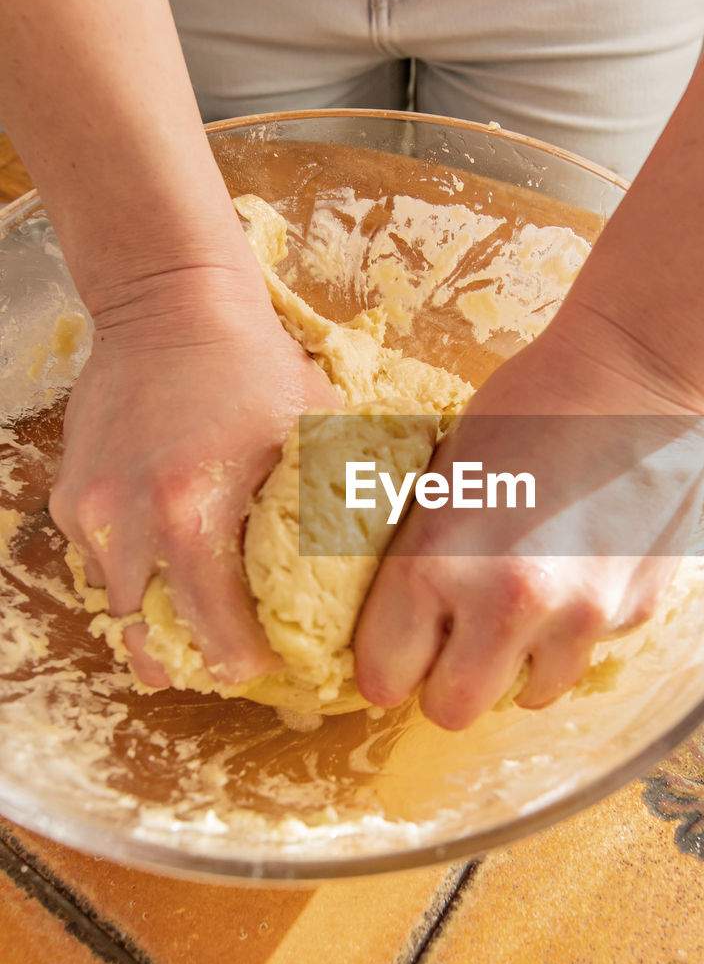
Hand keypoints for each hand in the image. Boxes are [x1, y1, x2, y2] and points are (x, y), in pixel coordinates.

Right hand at [50, 262, 338, 686]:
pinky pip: (99, 568)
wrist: (169, 302)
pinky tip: (170, 551)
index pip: (218, 644)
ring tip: (204, 605)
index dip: (253, 662)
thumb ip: (339, 512)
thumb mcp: (315, 435)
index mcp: (191, 518)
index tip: (276, 652)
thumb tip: (374, 576)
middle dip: (200, 658)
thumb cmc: (253, 366)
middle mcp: (127, 528)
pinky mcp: (69, 498)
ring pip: (121, 613)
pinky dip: (135, 576)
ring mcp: (89, 515)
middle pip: (155, 648)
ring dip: (162, 621)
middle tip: (236, 644)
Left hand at [354, 316, 703, 729]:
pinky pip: (586, 654)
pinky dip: (574, 633)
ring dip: (517, 666)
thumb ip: (419, 560)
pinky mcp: (634, 613)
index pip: (382, 678)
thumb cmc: (524, 406)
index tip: (397, 653)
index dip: (386, 666)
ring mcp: (579, 617)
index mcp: (436, 563)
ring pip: (529, 697)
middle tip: (453, 646)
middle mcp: (506, 604)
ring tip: (524, 607)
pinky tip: (580, 571)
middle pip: (451, 712)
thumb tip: (395, 624)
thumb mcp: (441, 478)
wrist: (635, 374)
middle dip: (445, 685)